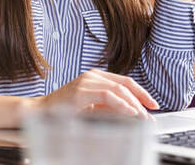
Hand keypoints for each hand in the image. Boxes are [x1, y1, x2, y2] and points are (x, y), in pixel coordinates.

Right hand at [34, 69, 158, 119]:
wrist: (42, 112)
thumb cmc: (65, 112)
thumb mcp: (93, 109)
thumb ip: (110, 108)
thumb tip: (133, 113)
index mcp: (96, 78)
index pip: (125, 82)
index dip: (142, 93)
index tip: (153, 105)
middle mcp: (92, 76)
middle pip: (125, 84)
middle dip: (141, 100)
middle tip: (150, 116)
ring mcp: (86, 81)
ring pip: (118, 89)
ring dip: (133, 104)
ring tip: (142, 117)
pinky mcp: (80, 91)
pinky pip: (107, 95)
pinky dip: (121, 104)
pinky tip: (129, 112)